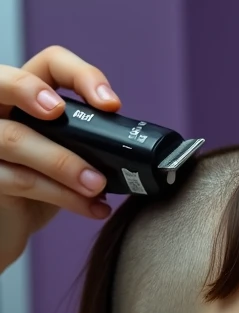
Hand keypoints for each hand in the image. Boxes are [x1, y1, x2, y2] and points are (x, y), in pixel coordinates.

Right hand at [0, 45, 120, 272]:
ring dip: (64, 163)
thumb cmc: (40, 188)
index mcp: (25, 98)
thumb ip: (85, 141)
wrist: (12, 227)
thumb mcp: (65, 155)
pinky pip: (23, 181)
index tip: (110, 105)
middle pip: (7, 82)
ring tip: (97, 185)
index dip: (79, 75)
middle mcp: (0, 113)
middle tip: (58, 112)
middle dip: (32, 91)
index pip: (50, 64)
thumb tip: (132, 148)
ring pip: (17, 139)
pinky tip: (93, 208)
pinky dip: (64, 196)